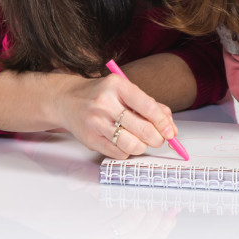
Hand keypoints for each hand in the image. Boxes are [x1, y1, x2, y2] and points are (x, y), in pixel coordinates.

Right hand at [55, 73, 177, 159]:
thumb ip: (150, 105)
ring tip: (141, 141)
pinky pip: (118, 153)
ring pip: (132, 145)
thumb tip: (170, 127)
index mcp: (117, 85)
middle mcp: (105, 103)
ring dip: (142, 147)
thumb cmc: (103, 95)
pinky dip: (127, 151)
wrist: (68, 100)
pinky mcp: (90, 139)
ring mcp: (96, 122)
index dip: (162, 122)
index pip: (147, 106)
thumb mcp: (125, 91)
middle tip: (159, 139)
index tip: (171, 132)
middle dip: (156, 138)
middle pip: (142, 129)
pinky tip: (123, 141)